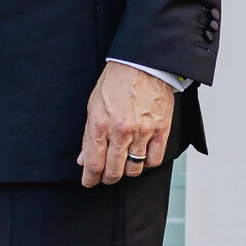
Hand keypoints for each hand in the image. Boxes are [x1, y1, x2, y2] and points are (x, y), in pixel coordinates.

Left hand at [78, 64, 173, 187]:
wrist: (142, 64)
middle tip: (106, 176)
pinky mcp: (161, 129)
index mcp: (100, 124)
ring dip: (126, 171)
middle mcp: (121, 131)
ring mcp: (143, 131)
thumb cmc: (116, 82)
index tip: (89, 182)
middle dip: (107, 178)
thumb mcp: (93, 106)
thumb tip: (83, 159)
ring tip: (123, 164)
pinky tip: (141, 156)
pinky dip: (146, 163)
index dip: (90, 178)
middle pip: (114, 171)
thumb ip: (88, 135)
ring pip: (134, 169)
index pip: (94, 163)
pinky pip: (154, 160)